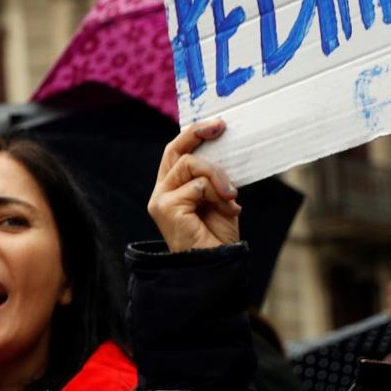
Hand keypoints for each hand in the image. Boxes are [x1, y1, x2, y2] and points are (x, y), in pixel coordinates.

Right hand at [149, 120, 240, 252]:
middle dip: (198, 133)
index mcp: (171, 189)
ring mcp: (160, 200)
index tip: (218, 125)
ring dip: (218, 177)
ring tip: (231, 197)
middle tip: (221, 129)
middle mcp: (161, 192)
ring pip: (191, 165)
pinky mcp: (166, 207)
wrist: (216, 265)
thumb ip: (213, 176)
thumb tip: (221, 149)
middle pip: (176, 150)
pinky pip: (198, 185)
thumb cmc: (217, 236)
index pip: (176, 152)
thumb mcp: (219, 197)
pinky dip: (218, 195)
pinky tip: (228, 210)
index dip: (193, 134)